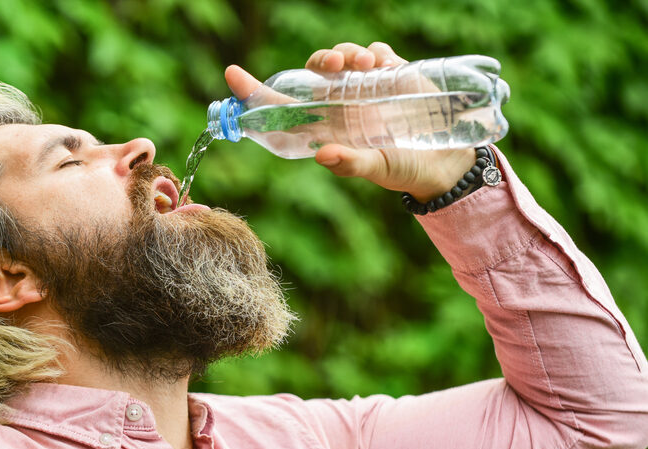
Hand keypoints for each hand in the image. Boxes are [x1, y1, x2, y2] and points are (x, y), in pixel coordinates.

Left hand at [225, 42, 475, 201]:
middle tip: (331, 65)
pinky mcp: (390, 73)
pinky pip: (373, 51)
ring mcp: (363, 87)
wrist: (444, 161)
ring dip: (345, 53)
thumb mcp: (376, 169)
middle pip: (312, 72)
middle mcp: (339, 104)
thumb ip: (351, 163)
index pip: (281, 106)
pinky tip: (381, 63)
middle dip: (318, 60)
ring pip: (341, 57)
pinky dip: (371, 51)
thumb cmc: (403, 169)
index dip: (255, 91)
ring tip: (363, 64)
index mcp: (325, 126)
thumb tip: (323, 154)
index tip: (232, 74)